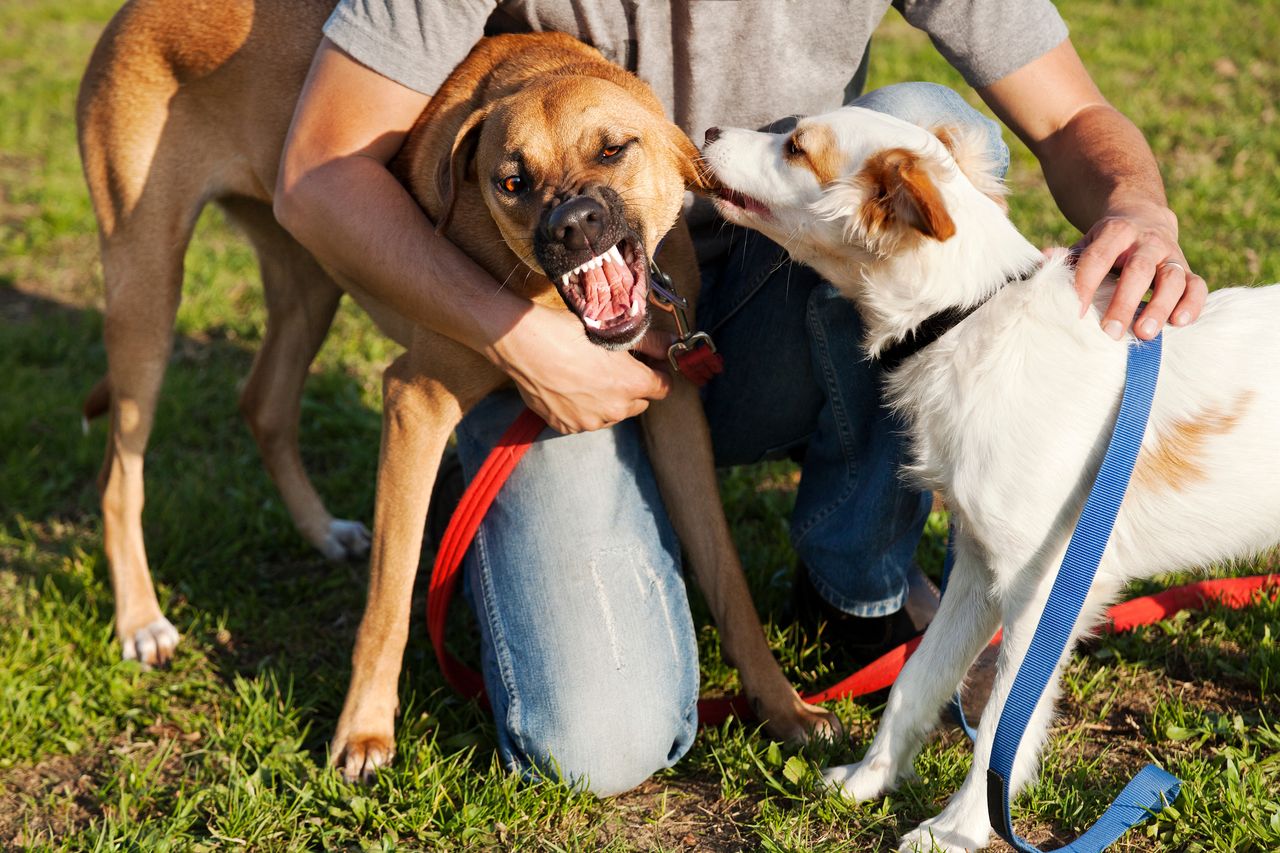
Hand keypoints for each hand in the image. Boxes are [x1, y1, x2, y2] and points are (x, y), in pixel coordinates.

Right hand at [488, 304, 674, 433]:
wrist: (524, 344)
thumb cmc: (567, 332)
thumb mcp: (612, 332)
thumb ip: (649, 342)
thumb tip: (674, 343)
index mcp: (632, 384)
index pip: (663, 388)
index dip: (657, 373)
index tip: (647, 364)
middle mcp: (615, 410)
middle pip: (638, 403)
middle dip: (631, 388)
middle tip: (613, 367)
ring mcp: (590, 422)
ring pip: (611, 414)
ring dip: (607, 401)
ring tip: (587, 377)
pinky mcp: (567, 427)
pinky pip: (585, 420)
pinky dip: (582, 408)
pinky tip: (569, 387)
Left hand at [1071, 202, 1206, 339]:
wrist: (1144, 219)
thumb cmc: (1107, 243)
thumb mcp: (1086, 244)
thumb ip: (1068, 257)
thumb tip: (1043, 263)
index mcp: (1117, 231)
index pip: (1099, 257)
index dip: (1086, 283)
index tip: (1077, 312)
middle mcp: (1148, 241)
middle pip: (1139, 270)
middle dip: (1124, 302)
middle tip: (1110, 332)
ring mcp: (1171, 255)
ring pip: (1172, 278)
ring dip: (1160, 306)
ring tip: (1145, 332)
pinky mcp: (1188, 270)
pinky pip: (1197, 286)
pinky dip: (1192, 304)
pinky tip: (1179, 323)